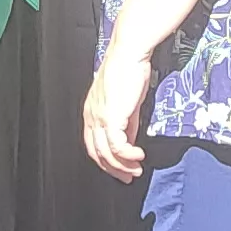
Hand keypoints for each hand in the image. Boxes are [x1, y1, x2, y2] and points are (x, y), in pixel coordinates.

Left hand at [81, 52, 156, 183]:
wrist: (129, 53)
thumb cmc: (128, 70)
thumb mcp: (126, 103)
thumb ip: (126, 124)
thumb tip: (130, 141)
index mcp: (91, 112)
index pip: (92, 145)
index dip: (106, 161)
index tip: (121, 169)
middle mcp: (91, 116)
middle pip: (96, 153)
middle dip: (114, 169)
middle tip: (129, 176)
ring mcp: (99, 117)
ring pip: (106, 153)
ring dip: (123, 165)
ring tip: (137, 169)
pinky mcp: (111, 117)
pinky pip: (117, 145)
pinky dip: (128, 155)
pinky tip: (139, 155)